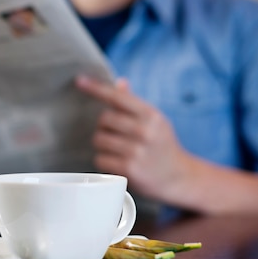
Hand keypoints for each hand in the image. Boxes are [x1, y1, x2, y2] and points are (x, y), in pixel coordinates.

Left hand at [76, 75, 190, 202]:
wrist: (179, 178)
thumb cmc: (162, 146)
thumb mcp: (155, 121)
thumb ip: (134, 103)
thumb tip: (119, 82)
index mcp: (151, 115)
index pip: (118, 97)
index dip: (96, 88)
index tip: (79, 81)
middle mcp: (145, 131)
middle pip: (104, 119)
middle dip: (104, 126)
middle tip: (115, 135)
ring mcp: (137, 151)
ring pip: (99, 139)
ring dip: (102, 144)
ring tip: (116, 150)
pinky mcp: (129, 169)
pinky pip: (100, 159)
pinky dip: (104, 161)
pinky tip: (116, 163)